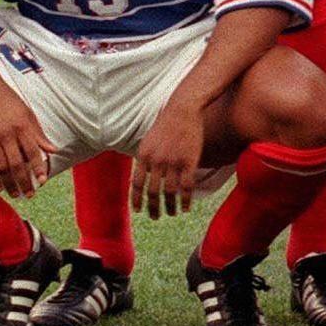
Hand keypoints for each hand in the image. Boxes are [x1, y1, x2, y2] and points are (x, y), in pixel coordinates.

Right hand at [0, 83, 56, 199]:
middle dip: (24, 181)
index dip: (38, 168)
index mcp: (22, 126)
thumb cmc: (10, 101)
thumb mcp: (28, 114)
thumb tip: (53, 150)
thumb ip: (39, 134)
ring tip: (15, 195)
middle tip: (30, 195)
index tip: (43, 181)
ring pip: (0, 167)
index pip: (32, 152)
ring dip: (8, 183)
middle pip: (16, 164)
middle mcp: (7, 134)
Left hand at [132, 96, 205, 217]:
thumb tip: (143, 174)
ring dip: (170, 206)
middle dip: (154, 208)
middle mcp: (156, 161)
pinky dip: (186, 199)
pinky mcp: (189, 161)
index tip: (139, 210)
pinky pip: (186, 186)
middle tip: (156, 217)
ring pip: (170, 192)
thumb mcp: (149, 139)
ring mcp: (173, 161)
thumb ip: (145, 157)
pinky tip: (186, 207)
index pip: (136, 184)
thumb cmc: (167, 122)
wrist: (183, 108)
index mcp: (143, 156)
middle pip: (153, 192)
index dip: (137, 199)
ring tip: (172, 213)